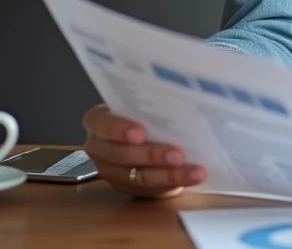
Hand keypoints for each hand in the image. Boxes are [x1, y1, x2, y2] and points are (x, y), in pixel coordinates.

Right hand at [82, 104, 206, 196]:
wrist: (146, 134)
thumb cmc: (144, 112)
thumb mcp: (142, 105)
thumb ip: (152, 105)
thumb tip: (183, 101)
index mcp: (98, 121)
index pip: (101, 124)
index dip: (118, 129)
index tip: (140, 133)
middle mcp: (99, 148)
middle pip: (121, 155)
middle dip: (151, 155)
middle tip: (177, 154)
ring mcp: (111, 171)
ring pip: (138, 177)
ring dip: (169, 174)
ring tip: (193, 171)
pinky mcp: (129, 188)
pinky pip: (151, 189)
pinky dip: (174, 183)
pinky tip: (192, 176)